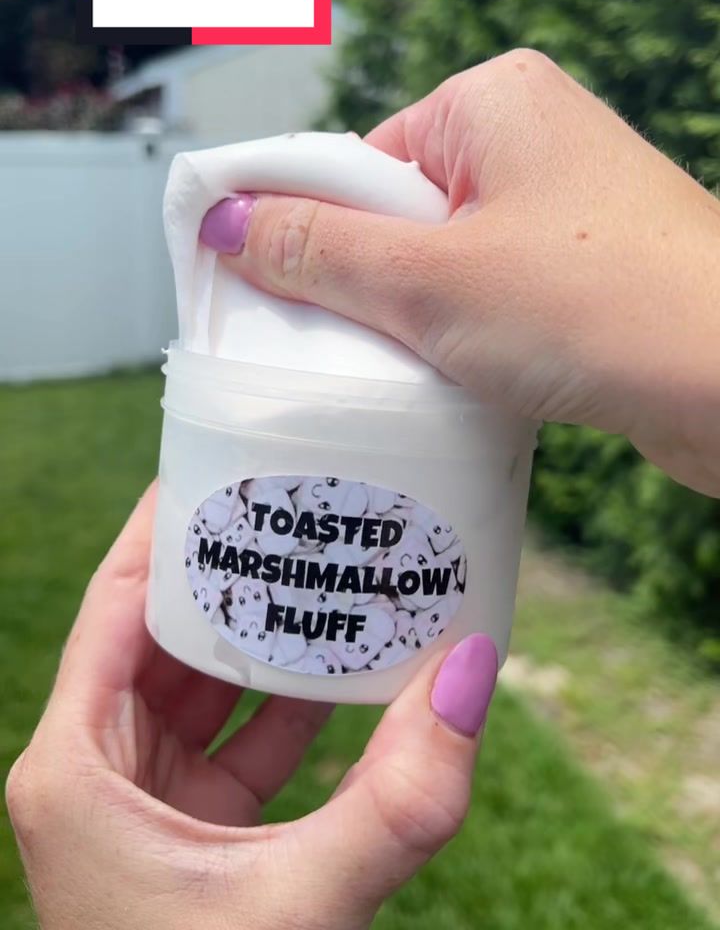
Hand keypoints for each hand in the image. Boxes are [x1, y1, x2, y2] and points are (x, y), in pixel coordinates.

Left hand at [6, 483, 497, 929]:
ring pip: (205, 687)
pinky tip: (351, 669)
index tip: (226, 460)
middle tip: (301, 503)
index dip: (169, 525)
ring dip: (270, 637)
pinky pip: (238, 742)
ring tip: (335, 569)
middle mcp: (93, 773)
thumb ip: (394, 799)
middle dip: (236, 571)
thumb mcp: (300, 904)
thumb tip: (476, 672)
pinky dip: (290, 708)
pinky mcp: (190, 839)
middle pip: (163, 632)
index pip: (117, 600)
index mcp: (73, 768)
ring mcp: (141, 806)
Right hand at [200, 49, 719, 495]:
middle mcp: (533, 137)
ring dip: (416, 320)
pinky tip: (465, 379)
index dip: (305, 228)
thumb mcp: (430, 282)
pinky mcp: (588, 266)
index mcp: (493, 100)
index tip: (269, 293)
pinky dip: (466, 337)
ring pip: (443, 261)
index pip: (355, 157)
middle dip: (368, 284)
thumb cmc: (606, 307)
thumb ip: (318, 251)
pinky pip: (491, 293)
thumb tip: (228, 222)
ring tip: (422, 366)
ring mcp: (567, 203)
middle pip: (395, 211)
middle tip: (358, 344)